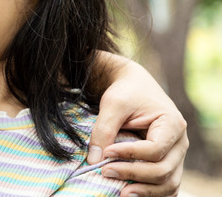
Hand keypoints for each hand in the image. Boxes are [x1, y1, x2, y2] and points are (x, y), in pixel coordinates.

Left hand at [88, 58, 186, 196]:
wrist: (135, 87)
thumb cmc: (126, 92)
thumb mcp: (113, 104)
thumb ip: (103, 130)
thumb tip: (93, 160)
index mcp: (172, 124)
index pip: (154, 150)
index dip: (129, 154)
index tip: (107, 151)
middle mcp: (180, 143)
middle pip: (163, 170)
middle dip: (133, 174)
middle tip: (105, 172)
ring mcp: (176, 156)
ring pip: (169, 183)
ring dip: (144, 191)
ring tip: (119, 192)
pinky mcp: (167, 163)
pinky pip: (165, 185)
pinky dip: (151, 193)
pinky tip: (130, 193)